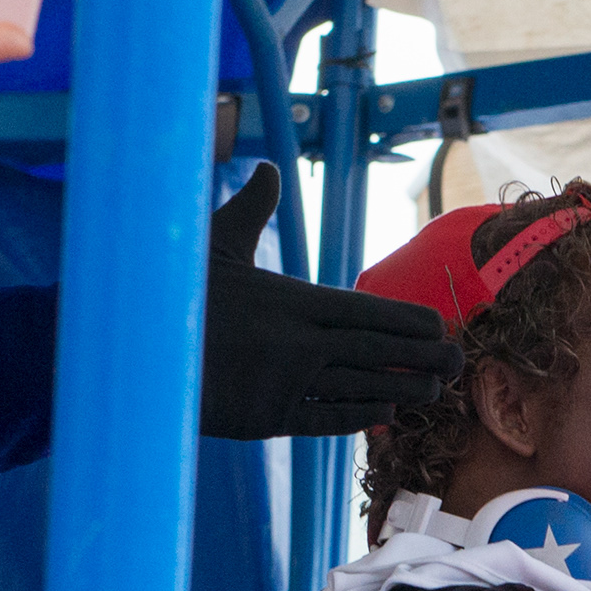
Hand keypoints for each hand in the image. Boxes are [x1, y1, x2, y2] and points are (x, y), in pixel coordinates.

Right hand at [200, 165, 462, 438]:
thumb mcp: (212, 243)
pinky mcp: (265, 420)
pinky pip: (326, 421)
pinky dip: (360, 416)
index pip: (366, 310)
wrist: (131, 357)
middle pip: (376, 352)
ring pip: (360, 388)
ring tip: (435, 391)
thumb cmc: (173, 296)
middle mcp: (295, 344)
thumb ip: (250, 209)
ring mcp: (283, 386)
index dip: (408, 321)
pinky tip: (386, 412)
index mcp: (289, 300)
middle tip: (459, 363)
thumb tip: (267, 169)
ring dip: (402, 390)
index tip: (437, 325)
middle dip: (423, 358)